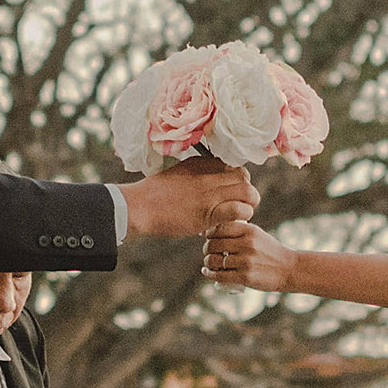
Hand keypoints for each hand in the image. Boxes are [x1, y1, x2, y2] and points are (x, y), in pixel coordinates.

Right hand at [119, 158, 259, 237]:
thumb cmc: (152, 195)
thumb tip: (206, 187)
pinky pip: (239, 210)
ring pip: (248, 192)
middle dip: (247, 191)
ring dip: (248, 205)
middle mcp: (208, 175)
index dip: (237, 179)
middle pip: (244, 176)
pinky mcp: (209, 212)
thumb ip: (194, 177)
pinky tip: (229, 224)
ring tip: (238, 215)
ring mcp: (210, 193)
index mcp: (200, 163)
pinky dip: (241, 218)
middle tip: (239, 204)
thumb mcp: (176, 175)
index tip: (231, 192)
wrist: (139, 206)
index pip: (233, 166)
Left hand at [201, 219, 295, 291]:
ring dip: (207, 262)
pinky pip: (220, 275)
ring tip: (208, 263)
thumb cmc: (269, 251)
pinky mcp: (245, 277)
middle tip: (208, 251)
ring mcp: (246, 261)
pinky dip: (210, 274)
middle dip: (207, 248)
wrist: (289, 269)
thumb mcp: (257, 234)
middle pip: (213, 244)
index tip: (207, 237)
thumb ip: (238, 230)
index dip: (209, 233)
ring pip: (214, 260)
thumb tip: (211, 229)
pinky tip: (207, 272)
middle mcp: (247, 244)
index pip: (219, 228)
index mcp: (249, 230)